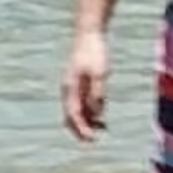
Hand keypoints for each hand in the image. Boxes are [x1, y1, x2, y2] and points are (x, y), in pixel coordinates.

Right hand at [63, 28, 111, 142]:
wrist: (89, 32)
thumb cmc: (94, 51)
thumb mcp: (100, 73)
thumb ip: (98, 94)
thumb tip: (96, 113)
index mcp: (71, 86)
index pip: (73, 114)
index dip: (81, 129)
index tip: (91, 139)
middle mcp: (69, 88)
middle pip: (71, 116)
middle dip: (81, 129)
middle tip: (93, 141)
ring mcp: (73, 86)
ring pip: (76, 111)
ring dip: (87, 122)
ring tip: (102, 129)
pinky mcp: (80, 83)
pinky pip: (82, 103)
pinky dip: (89, 112)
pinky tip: (101, 117)